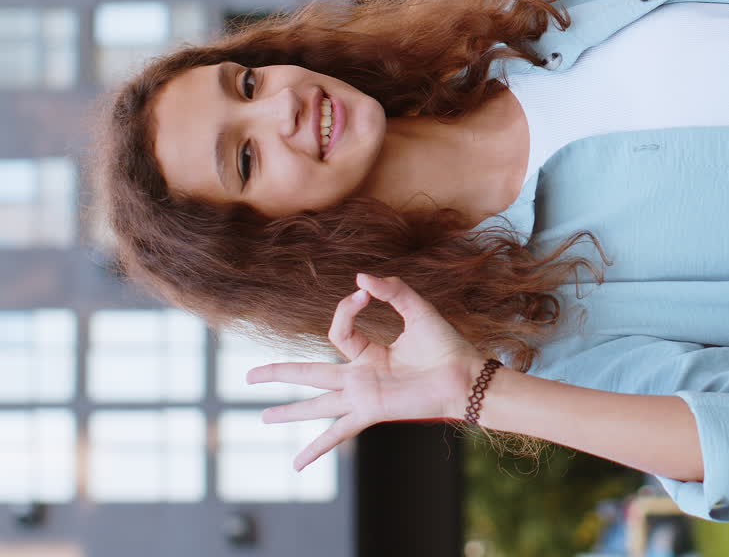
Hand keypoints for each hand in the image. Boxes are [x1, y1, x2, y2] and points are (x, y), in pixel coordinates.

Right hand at [246, 273, 485, 470]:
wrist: (465, 375)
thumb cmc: (446, 345)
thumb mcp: (418, 310)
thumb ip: (392, 291)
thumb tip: (360, 280)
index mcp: (369, 352)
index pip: (338, 331)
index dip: (345, 310)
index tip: (363, 294)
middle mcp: (360, 376)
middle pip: (308, 372)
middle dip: (278, 372)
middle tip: (248, 376)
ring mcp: (363, 396)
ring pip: (315, 403)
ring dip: (288, 411)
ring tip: (262, 417)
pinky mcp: (372, 411)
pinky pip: (338, 431)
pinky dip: (317, 448)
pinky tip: (297, 465)